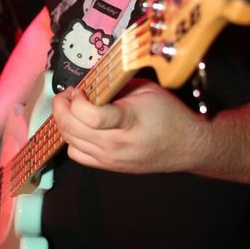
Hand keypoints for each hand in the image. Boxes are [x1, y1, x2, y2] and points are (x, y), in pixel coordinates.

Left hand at [52, 81, 204, 172]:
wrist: (188, 146)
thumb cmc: (171, 116)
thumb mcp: (146, 89)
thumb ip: (115, 86)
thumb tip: (90, 82)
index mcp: (128, 122)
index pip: (90, 116)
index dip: (76, 100)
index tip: (79, 89)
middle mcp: (116, 144)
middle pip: (72, 129)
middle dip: (61, 108)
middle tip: (67, 95)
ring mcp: (111, 159)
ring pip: (69, 142)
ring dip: (65, 122)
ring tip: (73, 109)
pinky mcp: (109, 167)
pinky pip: (76, 154)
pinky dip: (72, 139)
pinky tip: (81, 127)